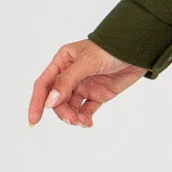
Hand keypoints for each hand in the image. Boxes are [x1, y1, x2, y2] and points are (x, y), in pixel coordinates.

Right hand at [28, 39, 147, 127]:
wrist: (137, 50)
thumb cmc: (110, 49)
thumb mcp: (86, 63)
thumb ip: (67, 81)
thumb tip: (50, 101)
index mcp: (62, 62)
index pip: (44, 84)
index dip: (37, 103)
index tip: (34, 120)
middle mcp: (70, 74)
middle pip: (57, 99)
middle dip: (62, 112)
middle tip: (72, 120)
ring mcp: (84, 85)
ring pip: (70, 107)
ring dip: (73, 116)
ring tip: (82, 121)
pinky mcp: (97, 94)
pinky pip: (85, 110)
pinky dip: (84, 118)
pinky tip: (88, 122)